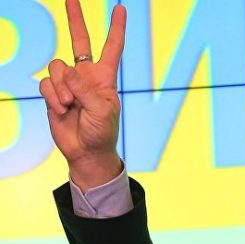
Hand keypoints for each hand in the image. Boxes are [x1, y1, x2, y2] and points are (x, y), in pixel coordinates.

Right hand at [39, 0, 125, 190]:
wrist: (86, 151)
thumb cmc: (101, 132)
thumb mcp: (101, 110)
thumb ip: (85, 90)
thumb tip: (67, 71)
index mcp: (105, 78)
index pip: (112, 48)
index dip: (116, 28)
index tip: (120, 8)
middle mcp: (86, 76)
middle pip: (79, 42)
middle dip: (76, 19)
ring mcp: (68, 84)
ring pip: (57, 67)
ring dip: (62, 88)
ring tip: (70, 106)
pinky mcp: (53, 93)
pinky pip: (47, 83)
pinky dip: (53, 96)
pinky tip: (62, 110)